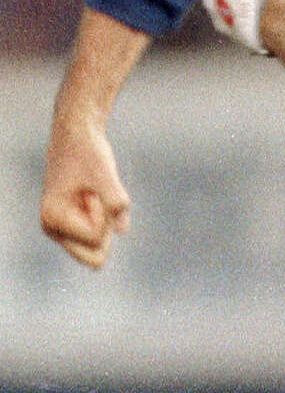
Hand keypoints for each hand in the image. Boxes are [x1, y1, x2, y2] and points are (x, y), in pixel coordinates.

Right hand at [41, 113, 130, 268]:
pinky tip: (92, 197)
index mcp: (53, 219)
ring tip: (92, 194)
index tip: (94, 192)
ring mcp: (62, 230)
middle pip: (95, 255)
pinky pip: (102, 235)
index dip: (106, 216)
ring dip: (105, 220)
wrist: (77, 137)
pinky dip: (106, 217)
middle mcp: (53, 229)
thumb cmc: (88, 152)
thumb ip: (115, 201)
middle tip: (95, 198)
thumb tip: (122, 231)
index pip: (96, 239)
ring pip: (100, 245)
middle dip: (105, 227)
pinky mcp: (73, 226)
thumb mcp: (105, 173)